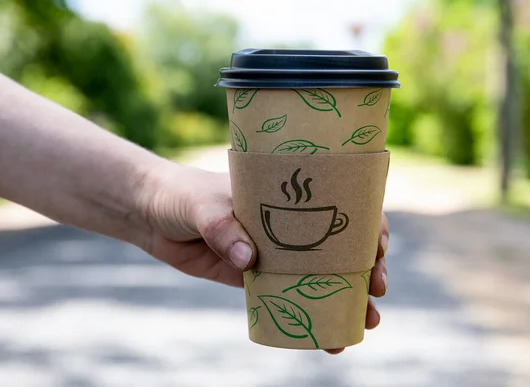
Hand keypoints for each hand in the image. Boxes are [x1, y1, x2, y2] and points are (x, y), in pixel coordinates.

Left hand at [140, 164, 388, 353]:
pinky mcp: (253, 277)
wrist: (151, 213)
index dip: (367, 226)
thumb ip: (223, 228)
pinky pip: (288, 297)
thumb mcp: (203, 204)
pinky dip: (307, 315)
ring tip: (366, 322)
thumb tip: (249, 259)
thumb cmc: (182, 194)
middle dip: (365, 270)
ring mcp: (273, 252)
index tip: (377, 250)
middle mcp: (288, 224)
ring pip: (319, 276)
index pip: (340, 205)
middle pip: (338, 246)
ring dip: (345, 298)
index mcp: (287, 196)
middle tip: (377, 292)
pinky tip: (325, 335)